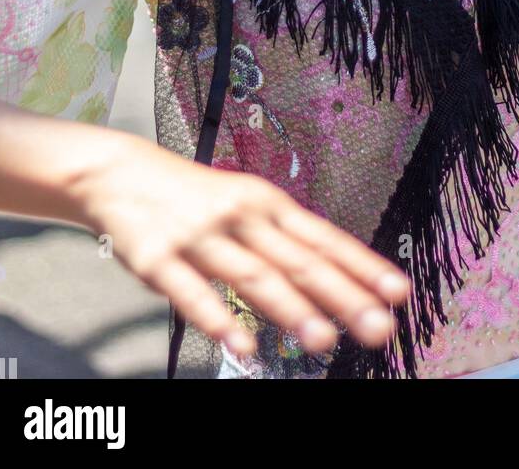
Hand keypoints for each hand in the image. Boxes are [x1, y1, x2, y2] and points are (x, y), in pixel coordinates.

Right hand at [71, 133, 411, 359]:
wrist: (121, 173)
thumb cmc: (193, 196)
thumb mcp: (246, 203)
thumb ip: (285, 240)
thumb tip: (336, 276)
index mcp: (267, 203)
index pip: (325, 238)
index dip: (363, 265)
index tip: (398, 292)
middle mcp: (241, 217)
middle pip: (300, 260)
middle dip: (343, 295)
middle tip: (379, 326)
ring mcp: (200, 238)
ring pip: (254, 276)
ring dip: (292, 309)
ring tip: (324, 340)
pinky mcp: (159, 260)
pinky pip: (193, 294)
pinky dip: (219, 320)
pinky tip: (243, 346)